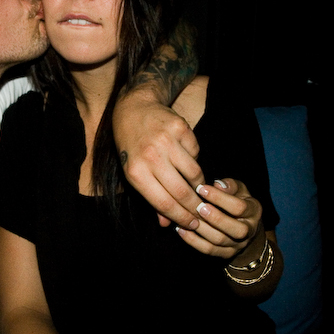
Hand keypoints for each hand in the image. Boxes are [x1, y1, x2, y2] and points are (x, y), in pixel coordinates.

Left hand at [113, 94, 204, 227]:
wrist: (133, 109)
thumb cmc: (131, 146)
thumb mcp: (132, 173)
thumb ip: (150, 199)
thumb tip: (166, 223)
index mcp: (135, 173)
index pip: (164, 203)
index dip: (181, 217)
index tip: (192, 224)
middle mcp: (151, 157)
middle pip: (182, 191)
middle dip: (195, 207)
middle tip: (202, 212)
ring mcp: (166, 141)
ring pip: (194, 173)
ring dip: (199, 185)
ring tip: (198, 189)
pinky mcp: (180, 128)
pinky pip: (196, 152)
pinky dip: (194, 160)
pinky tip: (187, 160)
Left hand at [175, 178, 261, 257]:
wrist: (244, 227)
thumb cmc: (237, 201)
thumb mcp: (239, 190)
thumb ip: (230, 186)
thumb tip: (217, 185)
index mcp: (254, 211)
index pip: (239, 207)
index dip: (220, 198)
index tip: (201, 188)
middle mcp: (249, 230)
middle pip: (235, 229)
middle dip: (215, 218)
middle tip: (198, 207)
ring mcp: (238, 244)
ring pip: (220, 240)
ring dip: (201, 229)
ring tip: (187, 217)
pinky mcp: (226, 254)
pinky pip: (209, 250)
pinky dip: (193, 241)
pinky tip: (181, 229)